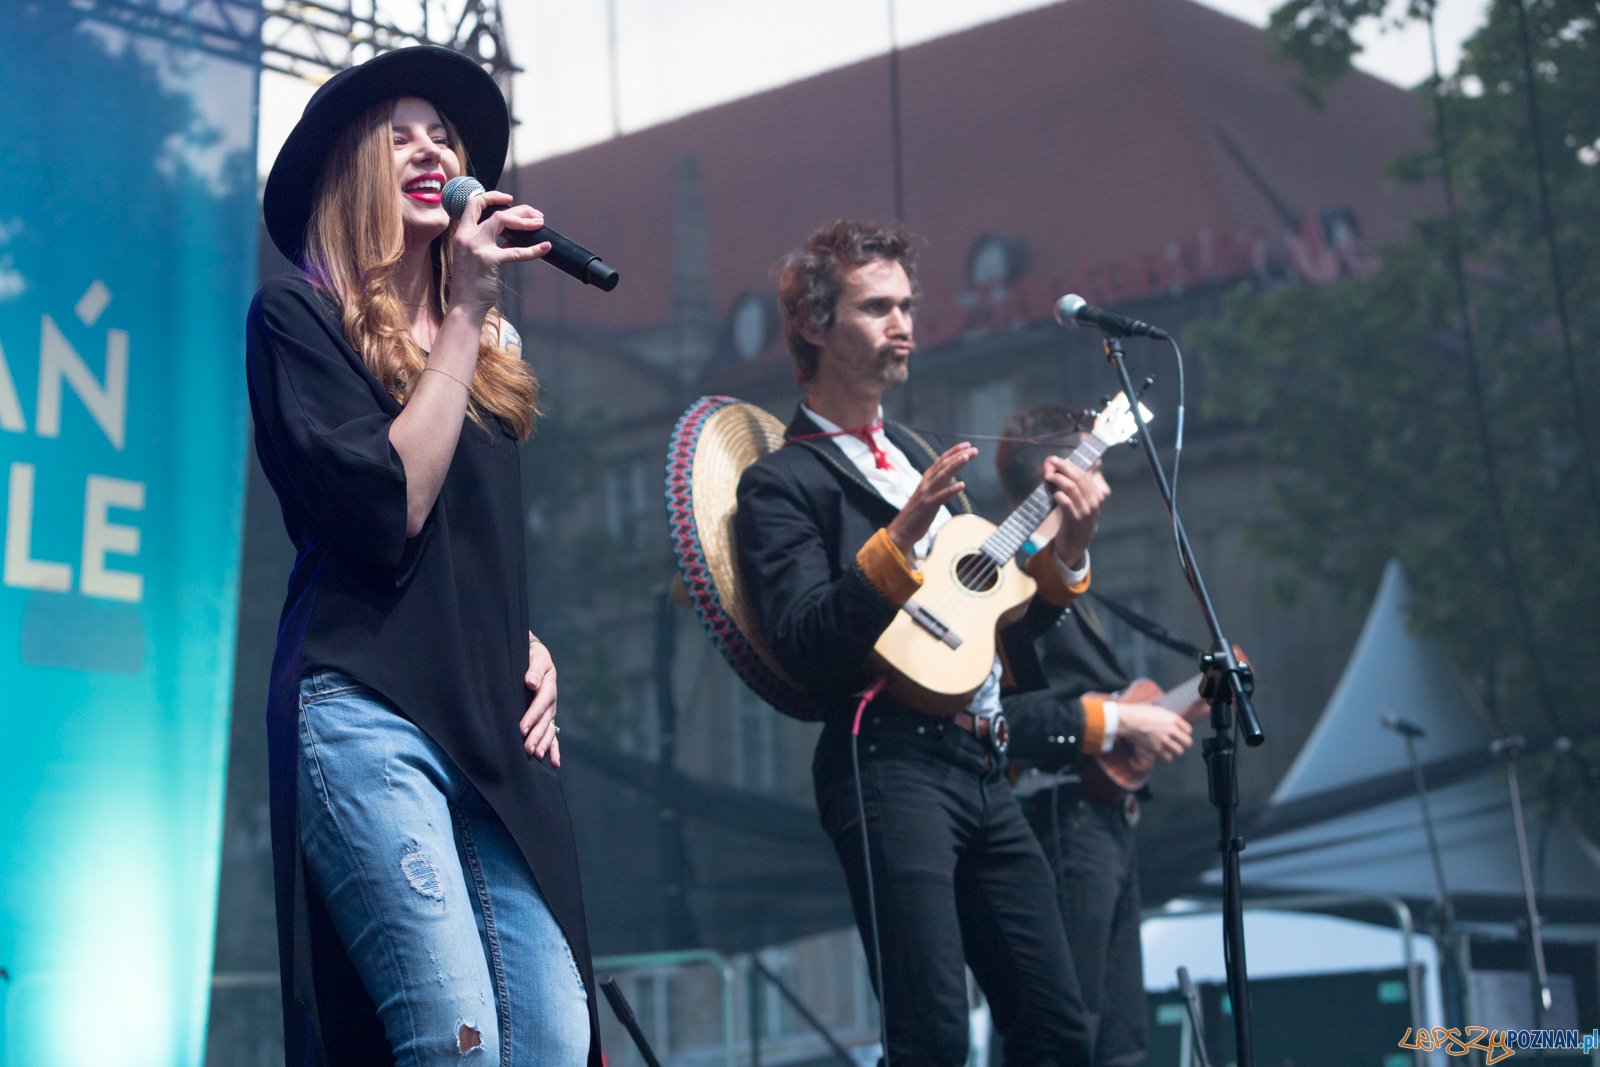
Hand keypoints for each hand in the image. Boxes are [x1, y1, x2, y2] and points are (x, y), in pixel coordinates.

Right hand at [450, 191, 551, 314]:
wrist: (464, 305)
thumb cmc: (471, 284)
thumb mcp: (474, 257)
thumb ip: (487, 244)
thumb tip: (511, 238)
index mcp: (462, 234)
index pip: (473, 204)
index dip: (492, 196)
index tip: (509, 198)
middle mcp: (467, 236)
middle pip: (495, 211)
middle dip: (519, 210)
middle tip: (536, 214)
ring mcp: (477, 247)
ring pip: (503, 220)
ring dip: (525, 220)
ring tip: (540, 223)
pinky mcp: (489, 260)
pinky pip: (516, 251)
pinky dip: (533, 250)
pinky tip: (544, 248)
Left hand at [521, 636, 559, 764]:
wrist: (537, 657)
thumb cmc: (533, 657)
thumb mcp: (536, 658)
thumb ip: (534, 669)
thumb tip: (532, 682)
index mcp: (548, 687)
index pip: (540, 705)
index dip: (531, 717)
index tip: (521, 729)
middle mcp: (551, 702)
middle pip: (545, 722)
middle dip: (536, 736)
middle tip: (528, 749)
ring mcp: (551, 712)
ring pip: (548, 731)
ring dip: (543, 744)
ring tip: (537, 756)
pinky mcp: (548, 718)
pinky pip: (553, 736)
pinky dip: (554, 749)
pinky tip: (554, 763)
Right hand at [885, 443, 976, 556]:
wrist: (902, 529)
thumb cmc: (917, 513)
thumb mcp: (929, 494)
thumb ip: (938, 484)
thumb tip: (951, 476)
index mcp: (927, 479)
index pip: (942, 461)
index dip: (954, 451)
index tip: (968, 445)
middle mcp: (926, 483)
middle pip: (944, 465)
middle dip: (959, 455)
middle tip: (974, 449)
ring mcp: (927, 493)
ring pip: (942, 476)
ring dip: (955, 465)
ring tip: (966, 457)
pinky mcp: (928, 506)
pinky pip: (941, 496)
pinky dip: (951, 489)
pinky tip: (962, 485)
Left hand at [1043, 456, 1108, 568]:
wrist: (1075, 546)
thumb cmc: (1076, 522)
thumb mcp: (1082, 505)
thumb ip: (1075, 489)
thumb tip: (1059, 469)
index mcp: (1097, 496)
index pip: (1084, 474)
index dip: (1070, 465)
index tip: (1058, 460)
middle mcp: (1094, 502)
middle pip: (1079, 478)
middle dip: (1063, 467)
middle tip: (1051, 462)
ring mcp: (1085, 512)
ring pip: (1072, 488)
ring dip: (1058, 479)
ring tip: (1048, 476)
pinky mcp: (1074, 520)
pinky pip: (1066, 503)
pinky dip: (1058, 495)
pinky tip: (1053, 493)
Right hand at [1116, 701, 1191, 761]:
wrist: (1128, 720)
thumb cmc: (1140, 713)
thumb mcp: (1158, 711)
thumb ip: (1169, 719)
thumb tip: (1174, 726)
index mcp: (1173, 719)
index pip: (1188, 730)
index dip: (1184, 733)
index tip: (1178, 734)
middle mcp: (1171, 730)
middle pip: (1187, 742)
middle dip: (1183, 743)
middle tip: (1176, 742)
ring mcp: (1164, 740)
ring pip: (1179, 752)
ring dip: (1175, 750)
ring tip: (1169, 748)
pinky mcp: (1156, 749)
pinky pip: (1168, 758)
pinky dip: (1166, 757)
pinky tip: (1161, 752)